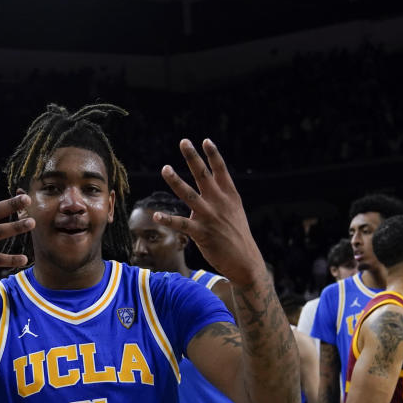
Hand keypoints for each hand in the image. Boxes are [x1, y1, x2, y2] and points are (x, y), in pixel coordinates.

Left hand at [157, 139, 264, 284]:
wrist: (246, 261)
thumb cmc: (237, 236)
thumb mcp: (235, 211)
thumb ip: (221, 198)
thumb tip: (207, 188)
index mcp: (230, 196)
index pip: (221, 171)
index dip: (213, 155)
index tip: (205, 140)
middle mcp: (220, 203)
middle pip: (204, 175)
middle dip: (193, 158)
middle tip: (184, 141)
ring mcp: (210, 217)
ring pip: (190, 195)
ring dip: (176, 181)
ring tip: (165, 168)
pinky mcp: (201, 234)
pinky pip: (181, 224)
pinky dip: (168, 219)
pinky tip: (156, 215)